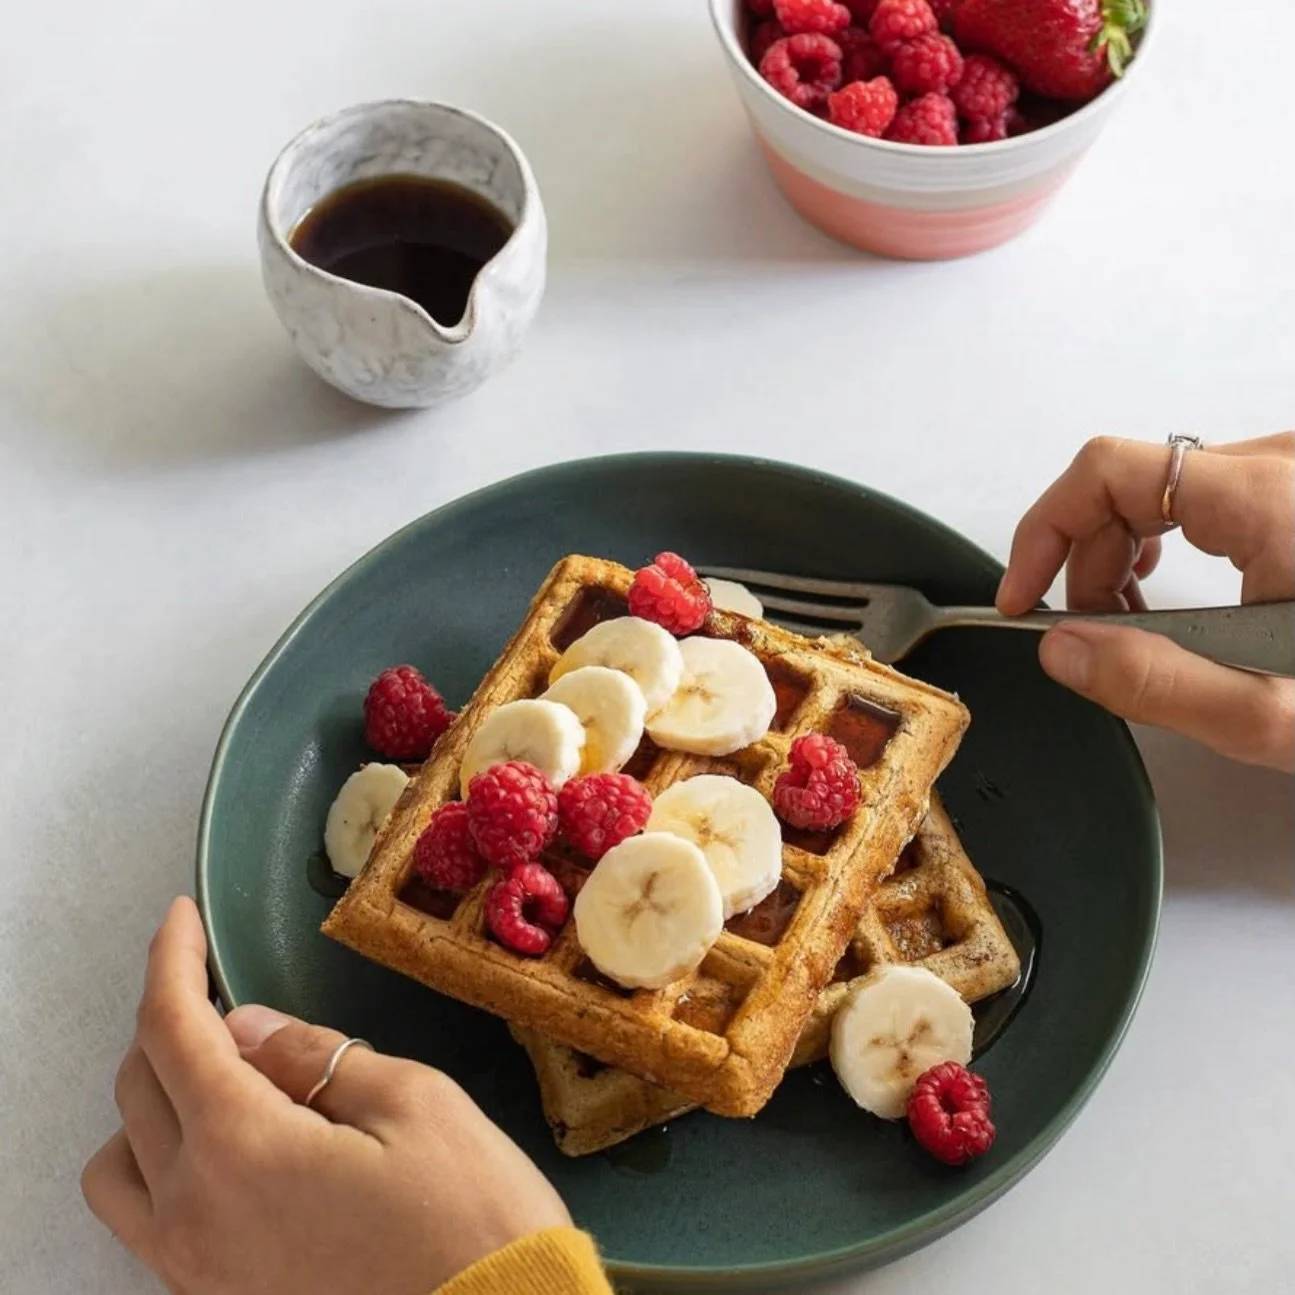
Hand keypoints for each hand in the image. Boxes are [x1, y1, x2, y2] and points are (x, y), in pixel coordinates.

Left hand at [82, 898, 570, 1294]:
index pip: (172, 1030)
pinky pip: (149, 1219)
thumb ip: (315, 1057)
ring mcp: (194, 1271)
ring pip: (119, 1164)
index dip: (171, 960)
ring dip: (151, 1101)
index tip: (181, 915)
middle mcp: (192, 1216)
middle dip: (169, 1020)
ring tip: (221, 1076)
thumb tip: (245, 1028)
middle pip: (136, 1088)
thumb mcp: (411, 1101)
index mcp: (239, 1149)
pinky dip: (165, 1162)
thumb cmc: (470, 1211)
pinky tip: (233, 1143)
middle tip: (224, 990)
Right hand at [997, 433, 1294, 771]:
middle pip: (1131, 479)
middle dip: (1087, 559)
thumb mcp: (1275, 714)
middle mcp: (1288, 463)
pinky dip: (1171, 542)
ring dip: (1127, 555)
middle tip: (1092, 637)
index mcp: (1274, 501)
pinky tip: (1179, 593)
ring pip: (1166, 487)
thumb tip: (1061, 648)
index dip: (1043, 530)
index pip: (1107, 470)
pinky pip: (1208, 492)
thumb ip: (1155, 682)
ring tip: (1138, 625)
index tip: (1023, 595)